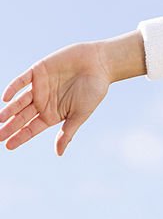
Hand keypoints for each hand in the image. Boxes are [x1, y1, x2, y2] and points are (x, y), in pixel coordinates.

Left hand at [0, 41, 110, 155]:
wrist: (98, 65)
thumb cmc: (92, 92)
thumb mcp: (80, 115)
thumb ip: (67, 133)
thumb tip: (58, 154)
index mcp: (52, 115)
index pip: (32, 129)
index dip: (20, 137)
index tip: (8, 146)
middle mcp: (43, 102)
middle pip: (22, 117)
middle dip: (10, 127)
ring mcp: (39, 87)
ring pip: (19, 101)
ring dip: (9, 110)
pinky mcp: (38, 71)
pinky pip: (22, 81)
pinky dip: (14, 88)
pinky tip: (6, 98)